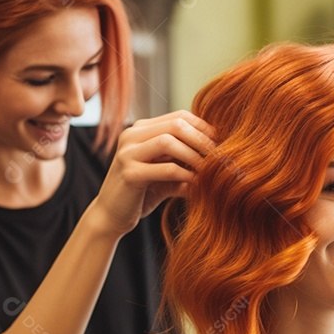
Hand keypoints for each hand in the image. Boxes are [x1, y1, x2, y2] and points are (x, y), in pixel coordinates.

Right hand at [90, 111, 216, 235]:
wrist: (111, 217)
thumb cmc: (142, 193)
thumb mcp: (167, 174)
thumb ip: (186, 162)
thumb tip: (222, 155)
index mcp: (141, 130)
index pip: (179, 116)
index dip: (203, 128)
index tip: (222, 144)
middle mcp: (131, 135)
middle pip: (176, 124)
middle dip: (202, 140)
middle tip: (221, 157)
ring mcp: (127, 153)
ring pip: (168, 141)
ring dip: (195, 156)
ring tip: (211, 170)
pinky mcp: (129, 174)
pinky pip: (165, 169)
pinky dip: (186, 175)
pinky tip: (199, 185)